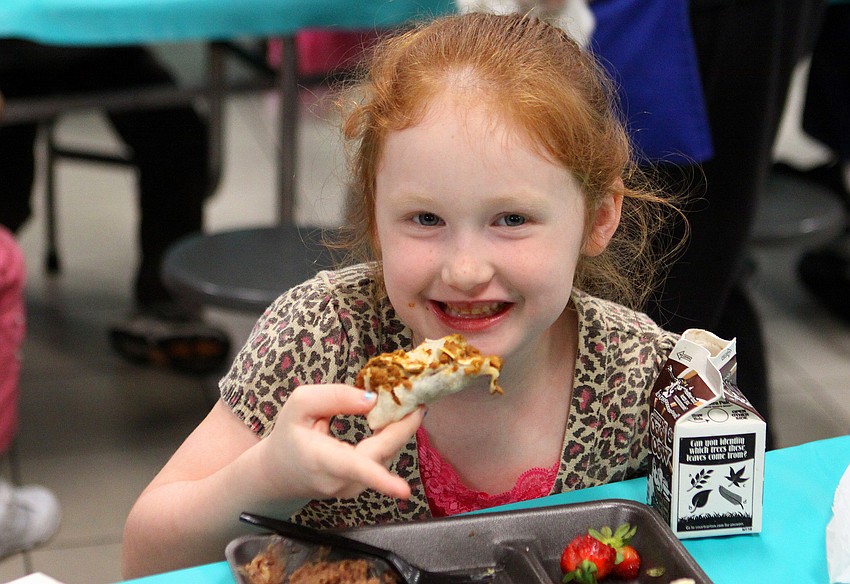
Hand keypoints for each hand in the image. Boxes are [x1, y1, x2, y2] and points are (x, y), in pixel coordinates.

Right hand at [261, 384, 423, 501]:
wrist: (278, 474)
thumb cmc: (289, 436)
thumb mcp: (300, 405)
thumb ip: (334, 397)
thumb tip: (372, 400)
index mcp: (320, 460)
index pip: (352, 470)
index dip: (380, 480)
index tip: (404, 490)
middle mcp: (340, 480)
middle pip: (381, 454)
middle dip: (404, 428)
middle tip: (419, 403)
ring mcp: (353, 488)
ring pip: (386, 454)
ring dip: (398, 429)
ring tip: (402, 404)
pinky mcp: (362, 486)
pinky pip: (383, 457)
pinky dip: (391, 437)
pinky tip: (392, 418)